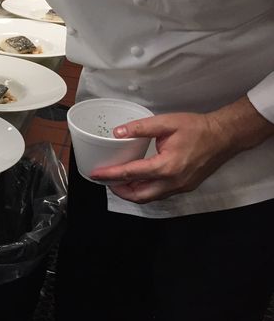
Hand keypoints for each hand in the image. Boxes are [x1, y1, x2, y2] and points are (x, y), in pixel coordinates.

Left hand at [89, 112, 237, 202]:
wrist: (224, 136)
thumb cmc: (197, 128)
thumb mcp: (167, 123)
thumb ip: (141, 127)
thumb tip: (117, 132)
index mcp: (166, 166)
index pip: (131, 174)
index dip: (111, 175)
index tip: (95, 174)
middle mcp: (173, 182)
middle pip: (139, 195)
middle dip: (119, 190)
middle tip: (105, 180)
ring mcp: (180, 187)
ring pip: (150, 197)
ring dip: (132, 192)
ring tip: (118, 181)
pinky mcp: (185, 187)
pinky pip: (160, 194)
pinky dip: (145, 190)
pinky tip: (138, 181)